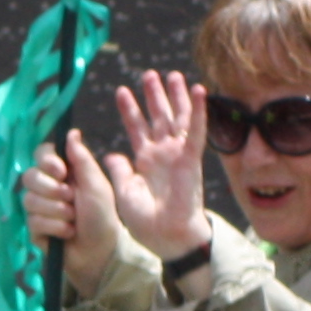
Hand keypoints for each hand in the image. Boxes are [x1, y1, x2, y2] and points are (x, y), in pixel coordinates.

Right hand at [22, 131, 120, 295]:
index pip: (41, 154)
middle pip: (29, 176)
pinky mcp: (34, 228)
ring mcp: (38, 208)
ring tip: (73, 219)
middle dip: (52, 189)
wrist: (100, 250)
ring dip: (56, 210)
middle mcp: (47, 187)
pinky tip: (67, 232)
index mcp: (63, 172)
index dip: (46, 161)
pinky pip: (33, 221)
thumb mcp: (96, 184)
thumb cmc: (103, 215)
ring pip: (29, 200)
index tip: (61, 171)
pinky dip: (55, 227)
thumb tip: (72, 132)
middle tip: (71, 198)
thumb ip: (82, 159)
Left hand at [102, 71, 211, 263]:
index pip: (136, 128)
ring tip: (172, 74)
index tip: (121, 91)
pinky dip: (198, 110)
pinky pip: (196, 130)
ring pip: (177, 118)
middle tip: (148, 74)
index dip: (129, 110)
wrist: (168, 236)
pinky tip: (199, 90)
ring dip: (175, 96)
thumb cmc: (146, 222)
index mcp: (144, 161)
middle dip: (153, 96)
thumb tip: (111, 154)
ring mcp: (178, 154)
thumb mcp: (123, 193)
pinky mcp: (192, 159)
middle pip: (158, 117)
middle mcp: (162, 154)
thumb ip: (118, 171)